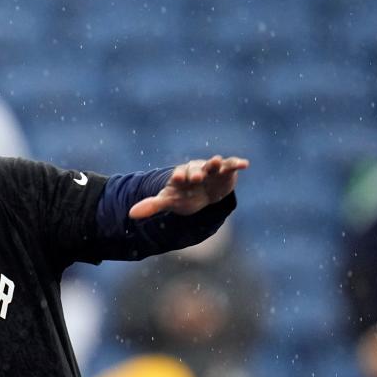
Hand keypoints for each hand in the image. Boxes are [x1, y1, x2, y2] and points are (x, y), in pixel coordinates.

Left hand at [129, 155, 248, 218]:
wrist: (201, 191)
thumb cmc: (183, 196)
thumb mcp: (169, 201)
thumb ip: (152, 206)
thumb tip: (130, 214)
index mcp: (181, 177)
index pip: (178, 176)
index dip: (178, 177)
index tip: (177, 179)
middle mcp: (195, 170)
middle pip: (195, 170)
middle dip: (196, 173)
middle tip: (196, 177)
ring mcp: (211, 169)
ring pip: (213, 164)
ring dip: (214, 163)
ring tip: (216, 162)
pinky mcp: (226, 171)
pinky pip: (232, 165)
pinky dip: (237, 163)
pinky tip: (245, 164)